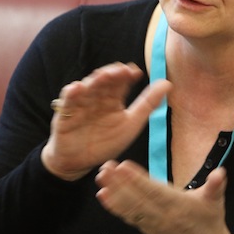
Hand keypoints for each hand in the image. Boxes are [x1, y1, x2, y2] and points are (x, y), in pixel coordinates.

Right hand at [41, 62, 171, 180]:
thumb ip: (148, 103)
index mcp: (112, 99)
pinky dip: (71, 94)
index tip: (136, 72)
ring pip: (87, 88)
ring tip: (103, 75)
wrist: (79, 163)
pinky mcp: (65, 115)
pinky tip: (77, 88)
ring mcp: (80, 105)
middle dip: (112, 75)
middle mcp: (96, 98)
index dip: (126, 76)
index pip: (120, 83)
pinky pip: (67, 103)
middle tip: (122, 70)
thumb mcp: (131, 123)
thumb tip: (168, 83)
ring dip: (94, 81)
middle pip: (104, 82)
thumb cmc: (105, 142)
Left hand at [96, 162, 232, 233]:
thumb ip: (216, 186)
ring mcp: (153, 224)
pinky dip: (115, 207)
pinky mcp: (147, 229)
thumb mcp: (216, 202)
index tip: (123, 167)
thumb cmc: (209, 222)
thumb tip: (221, 173)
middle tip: (104, 168)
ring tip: (100, 179)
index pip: (155, 192)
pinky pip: (129, 217)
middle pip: (138, 199)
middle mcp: (163, 216)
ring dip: (114, 194)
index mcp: (179, 206)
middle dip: (119, 184)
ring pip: (130, 209)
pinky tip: (104, 196)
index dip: (138, 181)